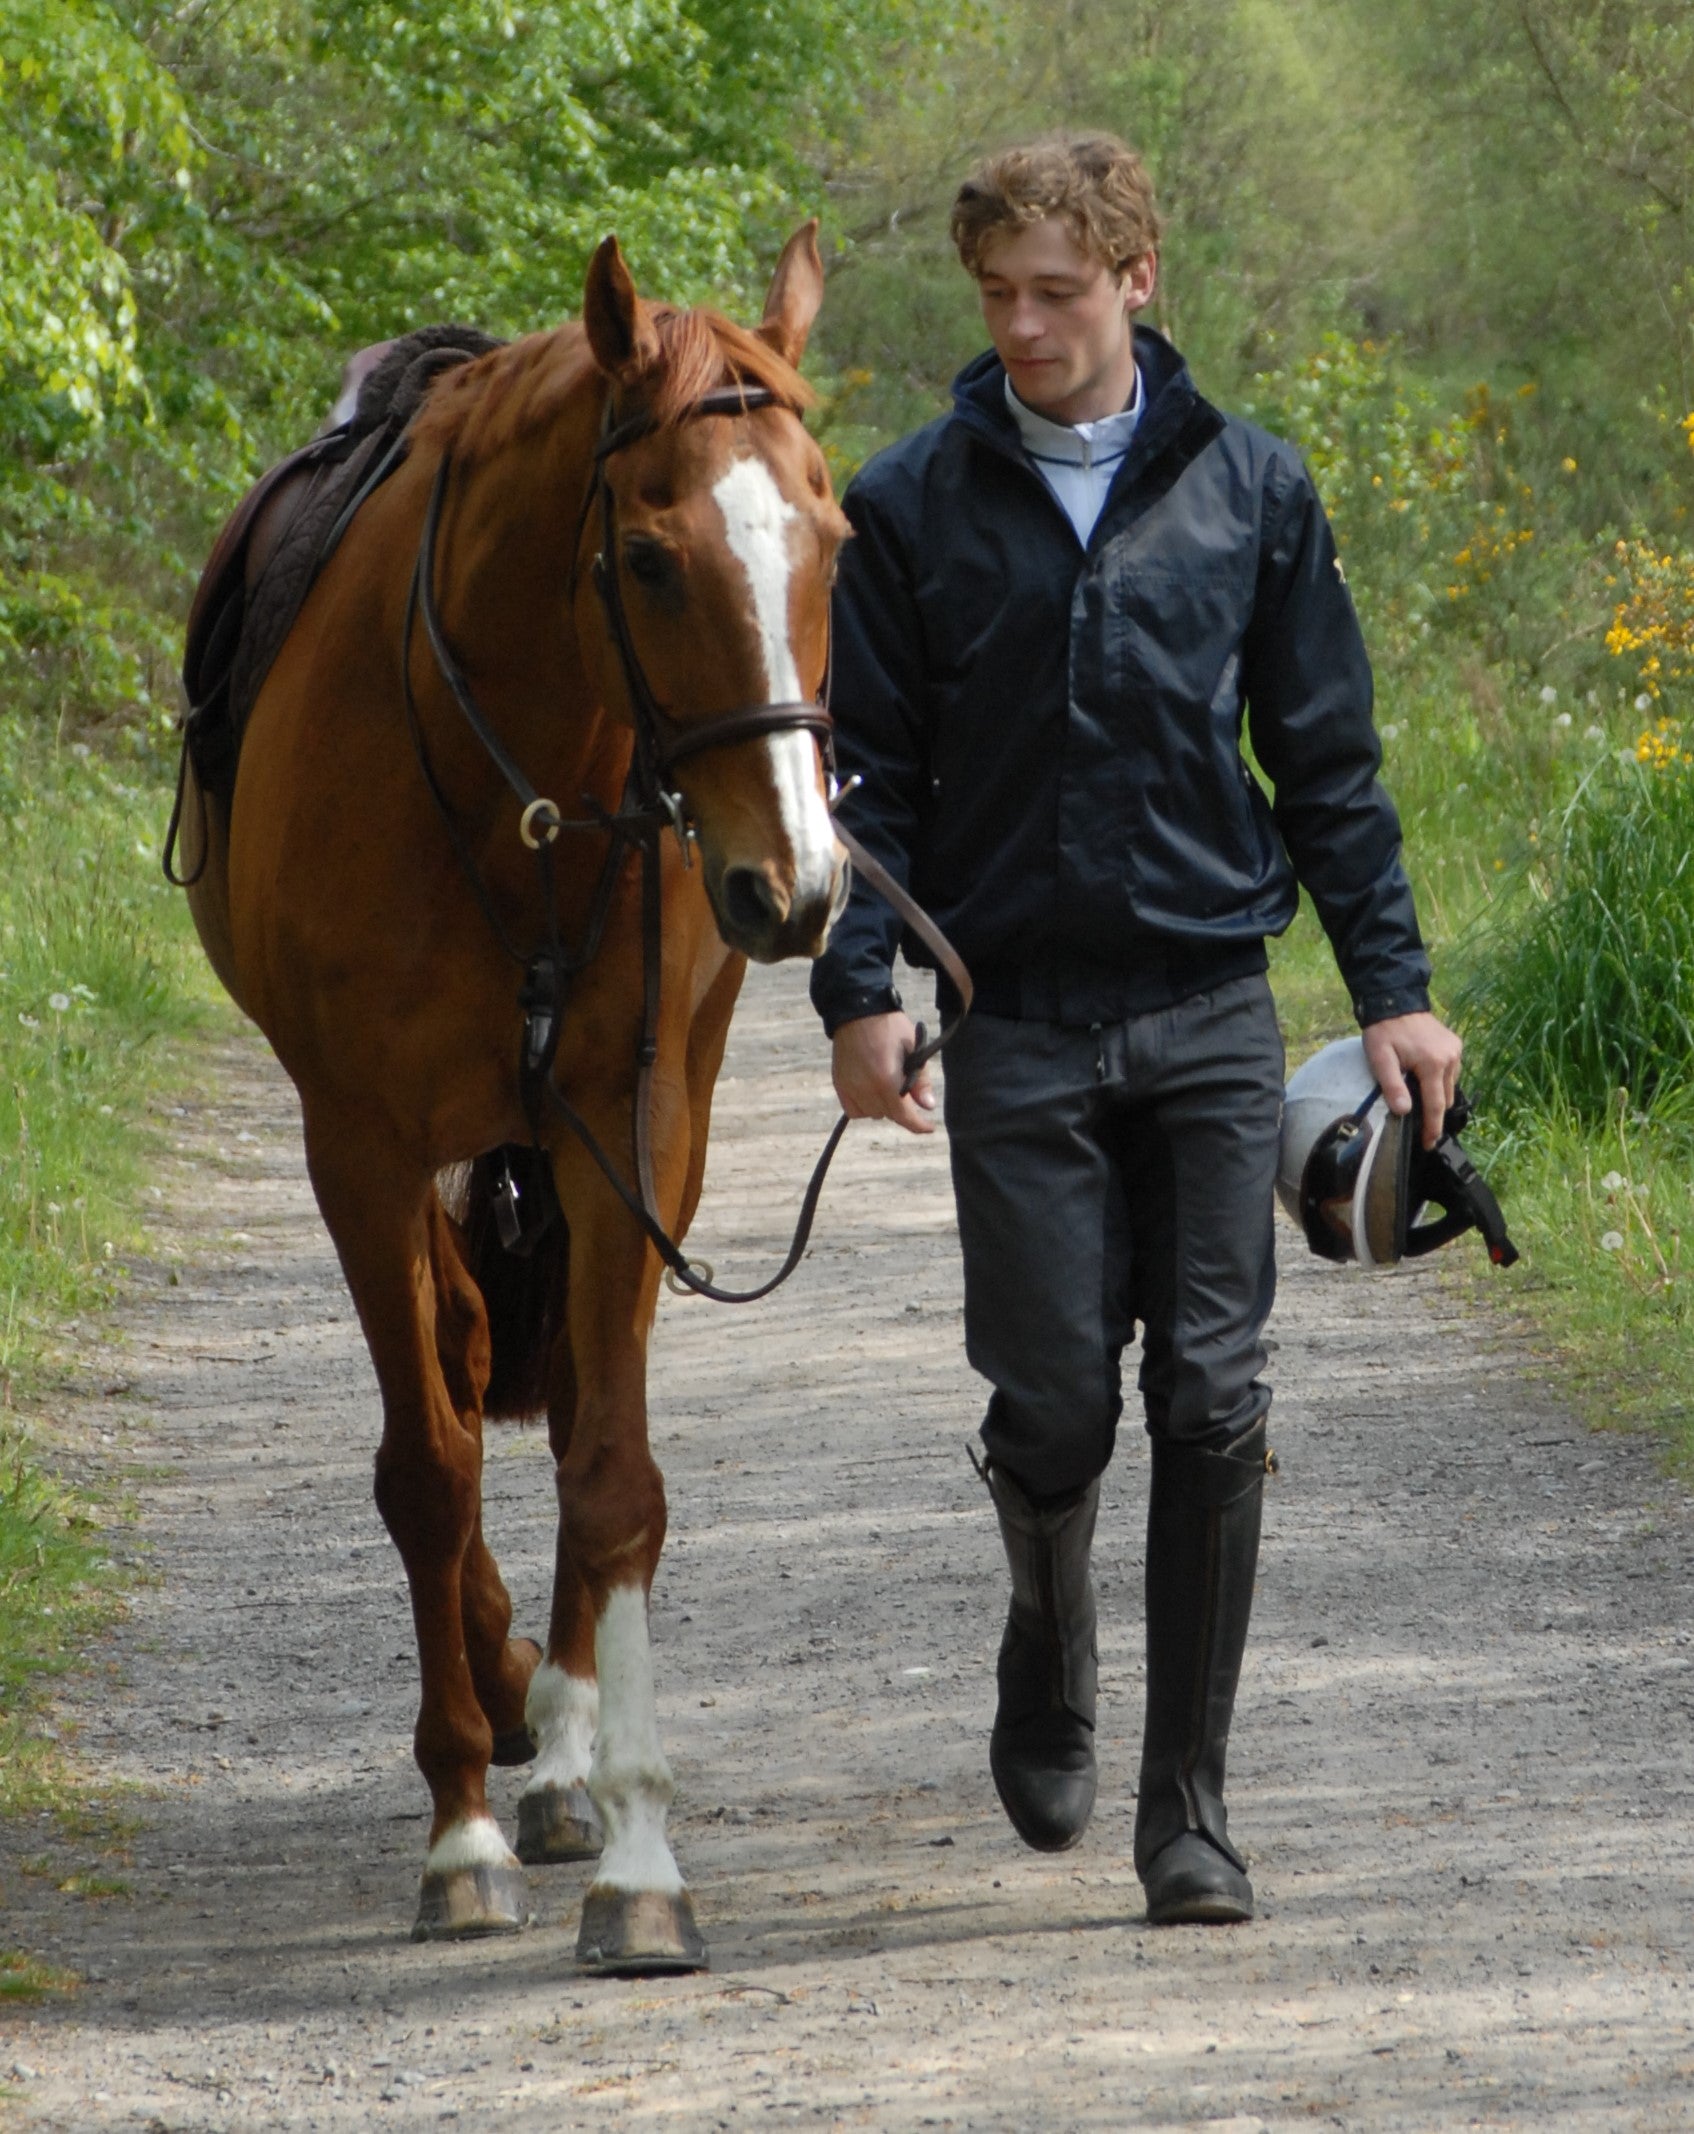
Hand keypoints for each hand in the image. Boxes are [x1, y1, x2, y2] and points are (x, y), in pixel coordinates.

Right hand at [831, 1011, 936, 1135]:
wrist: (858, 1010)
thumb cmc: (890, 1027)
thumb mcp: (914, 1049)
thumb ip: (920, 1080)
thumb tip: (927, 1106)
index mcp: (887, 1080)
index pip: (904, 1116)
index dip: (918, 1125)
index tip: (928, 1127)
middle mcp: (866, 1088)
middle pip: (889, 1115)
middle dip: (902, 1109)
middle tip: (907, 1092)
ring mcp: (850, 1087)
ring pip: (872, 1114)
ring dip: (883, 1107)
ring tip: (887, 1088)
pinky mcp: (840, 1084)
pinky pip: (854, 1110)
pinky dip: (864, 1107)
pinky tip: (870, 1093)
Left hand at [1361, 1011, 1463, 1150]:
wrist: (1395, 1001)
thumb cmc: (1384, 1031)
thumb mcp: (1380, 1059)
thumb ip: (1392, 1085)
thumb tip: (1403, 1112)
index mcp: (1433, 1064)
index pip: (1435, 1105)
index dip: (1432, 1128)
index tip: (1428, 1144)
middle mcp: (1451, 1058)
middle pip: (1445, 1098)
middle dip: (1434, 1114)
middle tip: (1419, 1128)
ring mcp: (1456, 1050)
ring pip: (1450, 1086)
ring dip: (1437, 1096)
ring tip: (1419, 1101)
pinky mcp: (1455, 1044)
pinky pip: (1451, 1072)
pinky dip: (1440, 1081)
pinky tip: (1425, 1080)